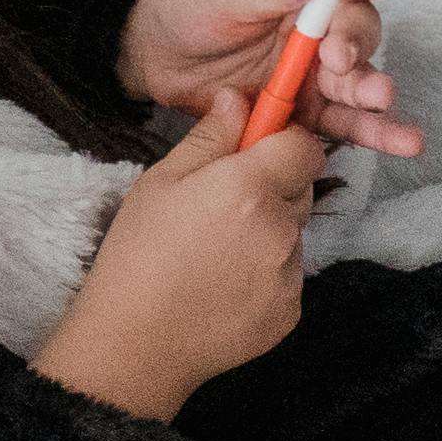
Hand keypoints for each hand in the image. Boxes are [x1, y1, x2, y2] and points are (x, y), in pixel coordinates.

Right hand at [31, 90, 324, 419]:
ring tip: (217, 250)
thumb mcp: (161, 182)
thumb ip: (210, 139)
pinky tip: (224, 283)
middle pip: (302, 189)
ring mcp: (290, 274)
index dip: (285, 143)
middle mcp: (281, 229)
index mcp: (250, 188)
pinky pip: (289, 275)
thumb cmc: (138, 255)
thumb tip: (238, 98)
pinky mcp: (292, 310)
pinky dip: (267, 273)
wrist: (136, 343)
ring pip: (295, 234)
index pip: (304, 147)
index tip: (259, 151)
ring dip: (270, 231)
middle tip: (222, 206)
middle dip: (274, 187)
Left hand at [117, 0, 418, 158]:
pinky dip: (375, 133)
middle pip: (365, 26)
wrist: (150, 53)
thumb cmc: (187, 2)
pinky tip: (402, 142)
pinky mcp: (307, 109)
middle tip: (333, 58)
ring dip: (374, 90)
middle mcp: (324, 20)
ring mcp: (318, 68)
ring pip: (361, 78)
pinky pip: (346, 122)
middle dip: (356, 42)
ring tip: (377, 99)